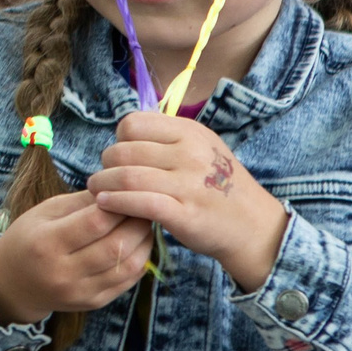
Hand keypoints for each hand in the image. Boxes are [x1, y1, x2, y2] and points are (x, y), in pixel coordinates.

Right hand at [0, 188, 154, 327]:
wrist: (13, 282)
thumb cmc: (29, 238)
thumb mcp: (45, 211)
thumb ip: (82, 202)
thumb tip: (120, 190)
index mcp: (46, 242)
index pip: (96, 222)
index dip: (119, 205)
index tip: (130, 192)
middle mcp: (63, 271)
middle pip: (116, 246)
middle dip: (137, 223)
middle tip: (145, 207)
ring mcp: (79, 291)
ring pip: (128, 266)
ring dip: (144, 242)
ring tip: (144, 225)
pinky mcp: (93, 303)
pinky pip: (127, 282)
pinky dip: (139, 261)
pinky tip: (138, 246)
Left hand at [85, 111, 289, 291]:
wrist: (254, 227)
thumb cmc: (219, 186)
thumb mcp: (201, 148)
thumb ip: (167, 138)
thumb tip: (123, 134)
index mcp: (190, 133)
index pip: (133, 124)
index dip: (119, 139)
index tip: (121, 155)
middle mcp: (191, 154)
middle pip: (124, 151)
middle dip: (106, 165)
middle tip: (104, 176)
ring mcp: (189, 184)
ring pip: (126, 176)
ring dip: (102, 183)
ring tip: (97, 190)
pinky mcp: (185, 214)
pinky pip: (139, 202)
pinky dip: (115, 202)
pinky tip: (105, 204)